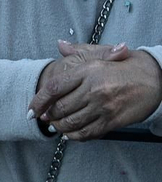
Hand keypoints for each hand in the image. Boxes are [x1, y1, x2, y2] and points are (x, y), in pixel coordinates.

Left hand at [28, 39, 161, 140]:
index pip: (54, 88)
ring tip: (56, 125)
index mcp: (87, 71)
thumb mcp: (103, 54)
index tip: (32, 109)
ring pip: (71, 123)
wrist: (157, 79)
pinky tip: (70, 134)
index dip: (39, 100)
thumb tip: (60, 44)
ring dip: (60, 127)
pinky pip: (87, 133)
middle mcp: (93, 89)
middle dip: (49, 115)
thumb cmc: (127, 66)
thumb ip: (79, 50)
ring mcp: (103, 106)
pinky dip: (75, 136)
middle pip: (60, 108)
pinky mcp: (113, 120)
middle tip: (45, 117)